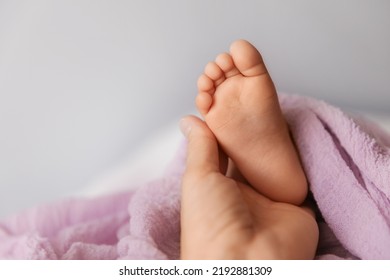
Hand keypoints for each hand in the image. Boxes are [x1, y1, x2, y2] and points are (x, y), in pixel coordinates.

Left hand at [180, 116, 318, 258]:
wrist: (246, 261)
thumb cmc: (210, 223)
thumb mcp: (198, 178)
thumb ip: (200, 147)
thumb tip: (189, 120)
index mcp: (216, 188)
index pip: (224, 152)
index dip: (230, 130)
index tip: (235, 105)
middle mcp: (242, 195)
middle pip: (251, 157)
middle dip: (255, 135)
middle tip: (260, 107)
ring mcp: (269, 201)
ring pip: (275, 166)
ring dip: (277, 146)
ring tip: (279, 117)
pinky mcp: (296, 208)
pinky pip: (299, 180)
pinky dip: (299, 163)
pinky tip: (298, 141)